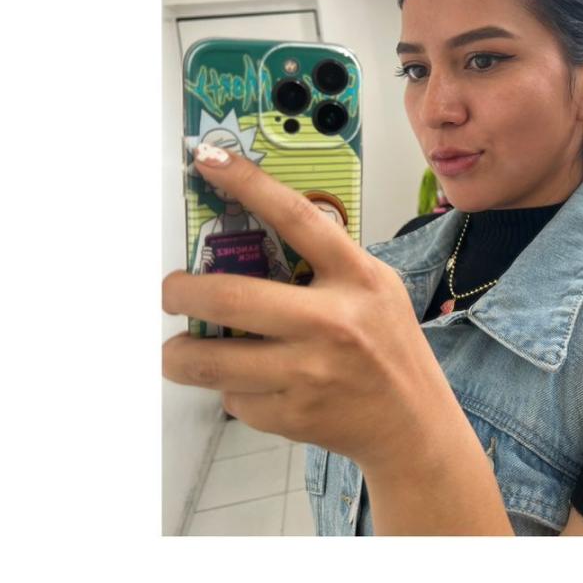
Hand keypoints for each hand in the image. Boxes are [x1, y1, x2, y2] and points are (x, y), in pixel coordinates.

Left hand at [163, 147, 460, 477]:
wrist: (412, 424)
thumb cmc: (388, 347)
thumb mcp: (376, 287)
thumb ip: (326, 261)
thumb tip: (251, 233)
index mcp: (356, 278)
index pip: (295, 216)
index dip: (247, 182)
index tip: (207, 158)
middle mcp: (333, 322)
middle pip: (230, 298)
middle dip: (181, 293)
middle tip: (170, 290)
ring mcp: (310, 373)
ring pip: (212, 361)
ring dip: (180, 354)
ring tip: (178, 349)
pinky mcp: (292, 415)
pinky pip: (234, 397)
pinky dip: (230, 389)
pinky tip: (249, 384)